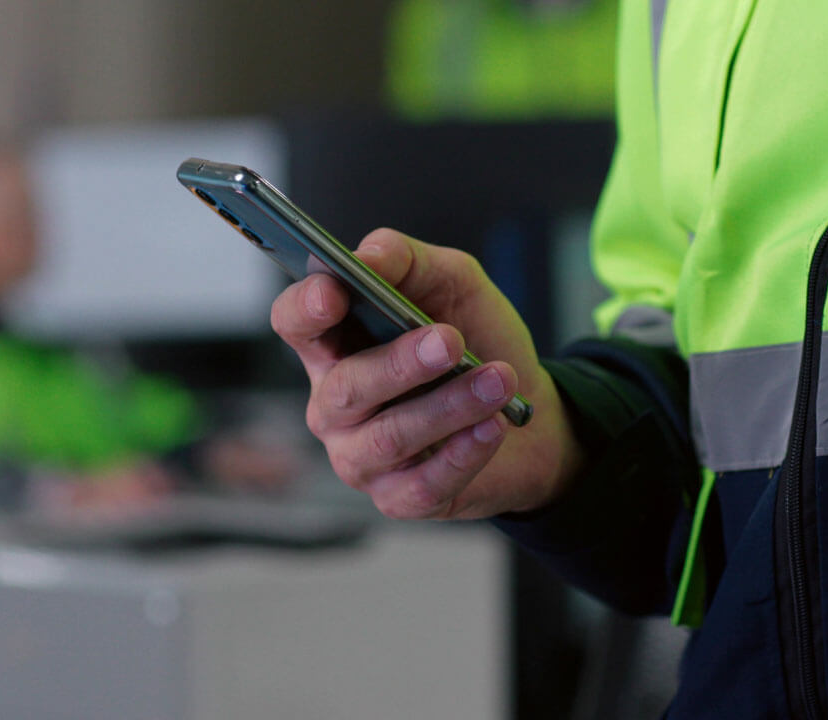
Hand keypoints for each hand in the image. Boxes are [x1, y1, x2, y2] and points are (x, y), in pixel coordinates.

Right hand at [270, 228, 582, 519]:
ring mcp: (362, 456)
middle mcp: (337, 404)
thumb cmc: (479, 344)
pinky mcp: (399, 498)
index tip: (334, 291)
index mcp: (337, 344)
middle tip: (450, 340)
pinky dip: (463, 454)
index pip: (295, 324)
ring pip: (389, 437)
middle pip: (346, 387)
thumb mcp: (454, 285)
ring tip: (498, 380)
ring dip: (448, 406)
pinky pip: (423, 484)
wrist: (532, 414)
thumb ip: (409, 261)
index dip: (305, 309)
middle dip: (400, 363)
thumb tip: (369, 253)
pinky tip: (492, 427)